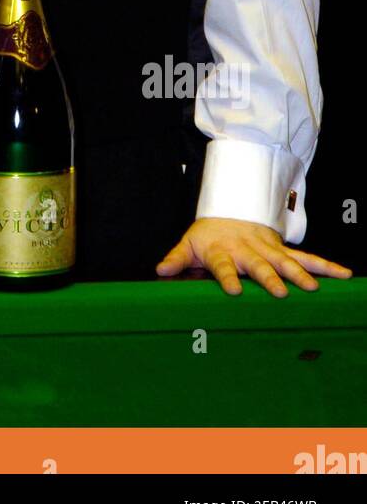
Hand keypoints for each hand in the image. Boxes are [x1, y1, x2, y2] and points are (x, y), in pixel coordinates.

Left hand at [157, 217, 353, 296]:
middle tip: (280, 293)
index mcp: (222, 251)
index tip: (233, 291)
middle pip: (258, 264)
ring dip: (300, 273)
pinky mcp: (282, 250)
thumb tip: (159, 271)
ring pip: (286, 261)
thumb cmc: (208, 234)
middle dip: (269, 278)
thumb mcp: (188, 243)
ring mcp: (267, 249)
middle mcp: (247, 250)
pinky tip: (344, 275)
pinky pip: (306, 257)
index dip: (227, 277)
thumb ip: (176, 259)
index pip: (223, 266)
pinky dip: (324, 266)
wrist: (228, 210)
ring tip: (313, 288)